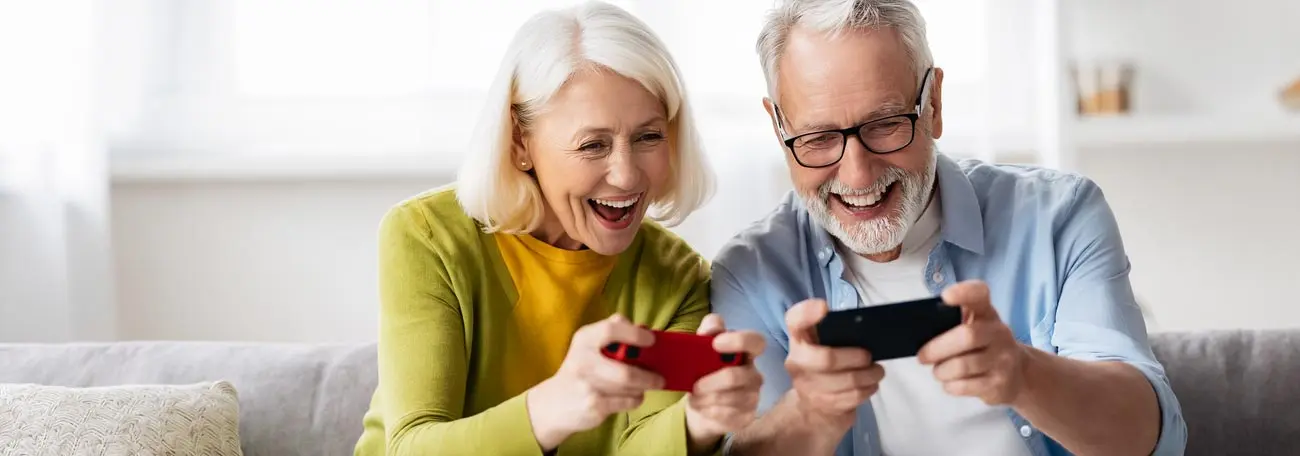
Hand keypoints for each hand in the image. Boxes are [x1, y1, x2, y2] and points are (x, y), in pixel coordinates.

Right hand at [526, 314, 664, 449]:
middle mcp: (583, 361)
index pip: (611, 329)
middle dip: (648, 376)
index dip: (635, 334)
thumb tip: (646, 329)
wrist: (552, 405)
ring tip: (643, 385)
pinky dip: (635, 399)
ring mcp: (587, 385)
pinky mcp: (593, 406)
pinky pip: (627, 401)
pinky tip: (631, 396)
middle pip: (626, 371)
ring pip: (630, 387)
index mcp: (584, 339)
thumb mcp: (589, 346)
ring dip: (642, 387)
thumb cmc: (581, 370)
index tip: (651, 340)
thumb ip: (614, 335)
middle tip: (660, 377)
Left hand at [684, 314, 765, 450]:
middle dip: (712, 381)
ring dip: (707, 398)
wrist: (700, 403)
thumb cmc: (703, 371)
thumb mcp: (700, 347)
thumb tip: (713, 327)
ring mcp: (752, 397)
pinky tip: (703, 408)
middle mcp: (753, 374)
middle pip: (737, 376)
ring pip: (731, 399)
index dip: (739, 341)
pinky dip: (710, 411)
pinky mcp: (746, 416)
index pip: (756, 341)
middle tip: (695, 385)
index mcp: (745, 353)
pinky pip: (728, 415)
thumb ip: (708, 331)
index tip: (715, 344)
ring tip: (695, 397)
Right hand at [783, 299, 883, 430]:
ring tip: (877, 371)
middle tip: (868, 356)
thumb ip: (835, 332)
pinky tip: (871, 384)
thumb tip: (865, 326)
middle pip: (827, 359)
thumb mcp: (822, 345)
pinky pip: (854, 396)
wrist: (810, 407)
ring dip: (869, 375)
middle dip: (855, 357)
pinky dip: (869, 389)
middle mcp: (797, 362)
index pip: (794, 322)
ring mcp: (809, 387)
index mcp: (799, 340)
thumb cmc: (822, 366)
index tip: (824, 307)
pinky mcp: (825, 406)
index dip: (807, 313)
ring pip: (847, 381)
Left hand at [917, 280, 1028, 405]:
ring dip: (941, 371)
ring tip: (938, 371)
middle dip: (937, 349)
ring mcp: (1002, 359)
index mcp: (987, 313)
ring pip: (962, 366)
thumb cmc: (983, 346)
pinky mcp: (999, 384)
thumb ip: (952, 321)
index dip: (964, 292)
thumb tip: (918, 331)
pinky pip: (965, 386)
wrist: (1019, 374)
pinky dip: (950, 385)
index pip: (980, 294)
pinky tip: (951, 382)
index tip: (946, 297)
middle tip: (922, 357)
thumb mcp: (976, 326)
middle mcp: (998, 333)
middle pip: (967, 336)